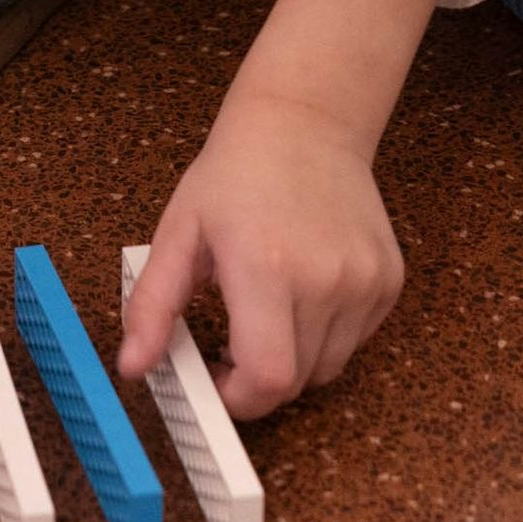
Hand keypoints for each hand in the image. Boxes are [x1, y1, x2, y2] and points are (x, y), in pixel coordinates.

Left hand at [115, 0, 439, 415]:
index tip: (215, 381)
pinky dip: (326, 335)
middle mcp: (326, 280)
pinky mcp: (389, 280)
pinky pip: (355, 339)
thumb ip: (152, 306)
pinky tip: (302, 291)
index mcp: (266, 268)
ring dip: (293, 360)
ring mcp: (365, 282)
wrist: (305, 122)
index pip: (267, 378)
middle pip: (296, 381)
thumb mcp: (178, 233)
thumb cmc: (235, 174)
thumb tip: (133, 367)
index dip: (238, 398)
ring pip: (329, 367)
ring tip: (265, 312)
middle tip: (230, 346)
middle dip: (257, 381)